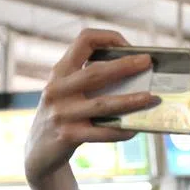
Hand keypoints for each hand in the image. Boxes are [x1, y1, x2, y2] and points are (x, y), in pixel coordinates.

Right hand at [26, 29, 157, 183]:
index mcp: (60, 72)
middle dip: (124, 66)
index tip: (129, 46)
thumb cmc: (63, 116)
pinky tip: (136, 128)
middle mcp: (57, 89)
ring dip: (130, 100)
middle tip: (147, 63)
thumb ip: (89, 80)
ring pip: (102, 104)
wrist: (38, 151)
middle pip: (95, 72)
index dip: (107, 37)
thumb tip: (135, 75)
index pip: (83, 41)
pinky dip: (122, 130)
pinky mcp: (68, 136)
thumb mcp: (67, 91)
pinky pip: (102, 132)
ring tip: (151, 98)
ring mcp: (61, 113)